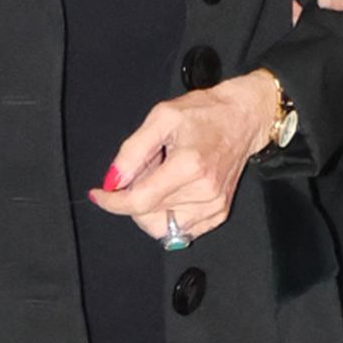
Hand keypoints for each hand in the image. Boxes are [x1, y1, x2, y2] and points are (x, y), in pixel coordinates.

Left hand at [86, 71, 277, 243]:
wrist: (243, 118)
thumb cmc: (204, 112)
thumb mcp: (161, 117)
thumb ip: (133, 151)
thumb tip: (113, 181)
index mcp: (188, 166)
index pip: (140, 201)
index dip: (113, 202)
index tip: (99, 194)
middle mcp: (204, 192)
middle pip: (148, 216)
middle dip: (135, 197)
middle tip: (144, 169)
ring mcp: (214, 206)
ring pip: (163, 228)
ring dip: (152, 207)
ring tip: (162, 177)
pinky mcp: (219, 213)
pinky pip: (181, 230)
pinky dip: (168, 214)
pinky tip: (175, 189)